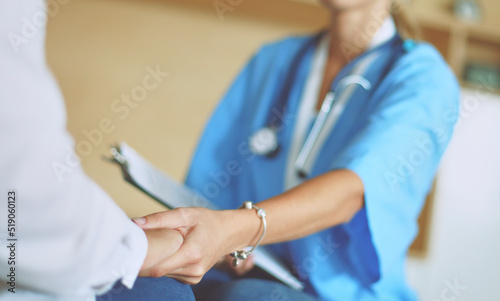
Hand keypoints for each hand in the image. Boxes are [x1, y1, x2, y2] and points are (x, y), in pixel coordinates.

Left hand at [133, 207, 257, 283]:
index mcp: (191, 253)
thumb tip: (135, 223)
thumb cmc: (208, 221)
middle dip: (146, 259)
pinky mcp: (192, 279)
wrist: (229, 232)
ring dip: (156, 262)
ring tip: (155, 247)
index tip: (129, 253)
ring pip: (163, 274)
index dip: (140, 261)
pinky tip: (169, 253)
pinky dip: (165, 265)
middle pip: (157, 272)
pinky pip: (171, 274)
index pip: (156, 267)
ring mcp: (194, 276)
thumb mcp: (185, 214)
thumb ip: (159, 219)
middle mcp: (193, 269)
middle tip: (137, 246)